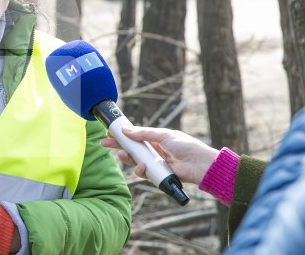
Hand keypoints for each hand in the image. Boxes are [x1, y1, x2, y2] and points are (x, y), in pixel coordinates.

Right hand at [101, 126, 218, 184]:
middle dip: (118, 146)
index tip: (110, 132)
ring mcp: (155, 164)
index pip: (135, 137)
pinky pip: (144, 174)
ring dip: (127, 159)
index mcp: (156, 139)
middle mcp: (154, 151)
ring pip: (135, 162)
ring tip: (122, 155)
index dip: (122, 135)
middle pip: (132, 149)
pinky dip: (140, 170)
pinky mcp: (157, 175)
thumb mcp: (163, 135)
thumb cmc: (186, 146)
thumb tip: (125, 130)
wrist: (200, 164)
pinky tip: (141, 167)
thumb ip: (143, 134)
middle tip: (104, 143)